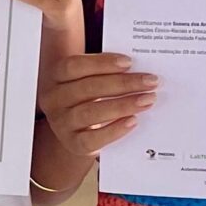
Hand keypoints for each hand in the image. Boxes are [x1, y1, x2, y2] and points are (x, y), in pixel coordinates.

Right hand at [39, 51, 157, 161]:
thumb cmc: (89, 99)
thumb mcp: (91, 82)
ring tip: (147, 100)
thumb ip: (107, 73)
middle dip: (123, 83)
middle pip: (88, 88)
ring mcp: (61, 123)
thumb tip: (138, 70)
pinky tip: (133, 120)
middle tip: (150, 82)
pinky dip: (115, 129)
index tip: (129, 62)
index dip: (102, 63)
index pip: (74, 66)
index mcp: (57, 78)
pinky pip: (93, 138)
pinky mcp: (73, 144)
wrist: (81, 131)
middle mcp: (54, 100)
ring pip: (91, 112)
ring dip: (123, 104)